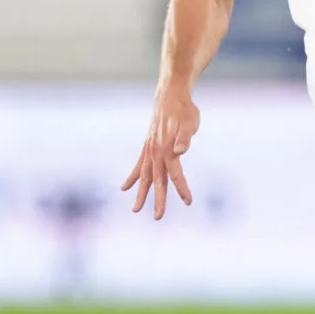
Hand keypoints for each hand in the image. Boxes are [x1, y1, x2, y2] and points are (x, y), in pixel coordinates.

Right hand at [121, 87, 199, 219]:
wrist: (170, 95)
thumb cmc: (184, 110)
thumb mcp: (189, 122)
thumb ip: (184, 138)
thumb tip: (180, 151)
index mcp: (167, 148)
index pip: (175, 173)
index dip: (182, 188)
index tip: (188, 202)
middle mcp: (156, 152)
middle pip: (157, 180)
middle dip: (158, 199)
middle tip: (158, 218)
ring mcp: (150, 149)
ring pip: (145, 176)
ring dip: (141, 193)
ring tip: (135, 210)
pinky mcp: (148, 146)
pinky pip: (139, 165)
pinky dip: (132, 177)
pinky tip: (125, 188)